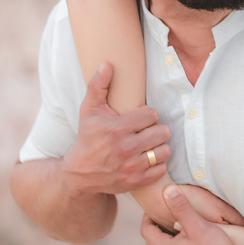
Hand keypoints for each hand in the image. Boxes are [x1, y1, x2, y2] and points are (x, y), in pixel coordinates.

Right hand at [60, 62, 170, 197]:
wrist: (79, 174)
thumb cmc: (87, 138)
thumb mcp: (89, 110)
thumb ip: (98, 85)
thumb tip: (107, 63)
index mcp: (117, 129)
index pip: (152, 115)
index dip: (148, 115)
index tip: (140, 118)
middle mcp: (126, 148)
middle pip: (162, 132)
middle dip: (156, 130)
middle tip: (147, 132)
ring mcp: (131, 167)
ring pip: (164, 151)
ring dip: (159, 147)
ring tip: (149, 145)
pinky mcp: (135, 182)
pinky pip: (161, 169)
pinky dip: (157, 164)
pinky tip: (147, 159)